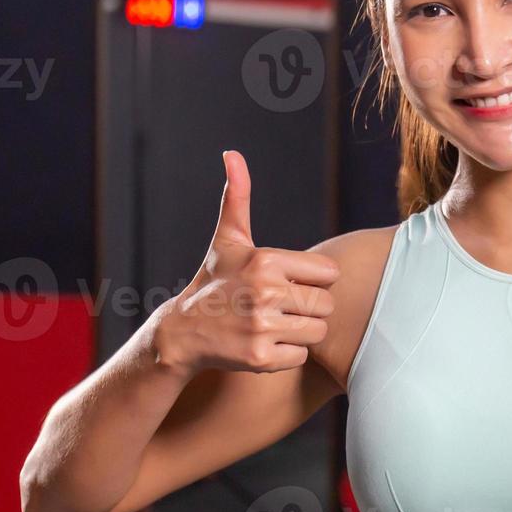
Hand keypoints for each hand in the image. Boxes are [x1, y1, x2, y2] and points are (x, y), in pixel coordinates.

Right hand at [153, 150, 339, 376]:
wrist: (182, 332)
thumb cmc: (214, 280)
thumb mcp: (228, 239)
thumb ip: (238, 196)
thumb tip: (232, 153)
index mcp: (266, 260)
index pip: (329, 273)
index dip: (312, 280)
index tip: (287, 282)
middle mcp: (265, 292)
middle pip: (326, 304)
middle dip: (307, 307)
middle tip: (278, 306)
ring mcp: (262, 327)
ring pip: (317, 331)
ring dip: (300, 331)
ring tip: (272, 323)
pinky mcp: (260, 358)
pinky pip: (301, 355)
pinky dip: (287, 354)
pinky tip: (263, 343)